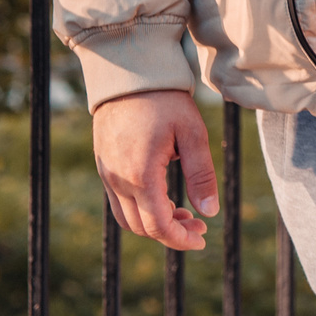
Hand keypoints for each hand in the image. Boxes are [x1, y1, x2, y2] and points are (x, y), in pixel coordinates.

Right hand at [91, 90, 217, 251]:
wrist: (129, 76)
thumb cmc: (165, 101)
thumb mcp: (193, 134)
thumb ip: (202, 175)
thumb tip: (210, 212)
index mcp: (141, 175)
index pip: (158, 225)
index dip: (180, 239)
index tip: (203, 238)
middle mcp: (118, 181)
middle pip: (141, 227)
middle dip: (172, 233)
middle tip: (200, 225)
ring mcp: (107, 175)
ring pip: (127, 218)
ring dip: (155, 223)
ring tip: (185, 213)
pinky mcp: (104, 168)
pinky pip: (120, 202)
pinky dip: (143, 209)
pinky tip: (166, 198)